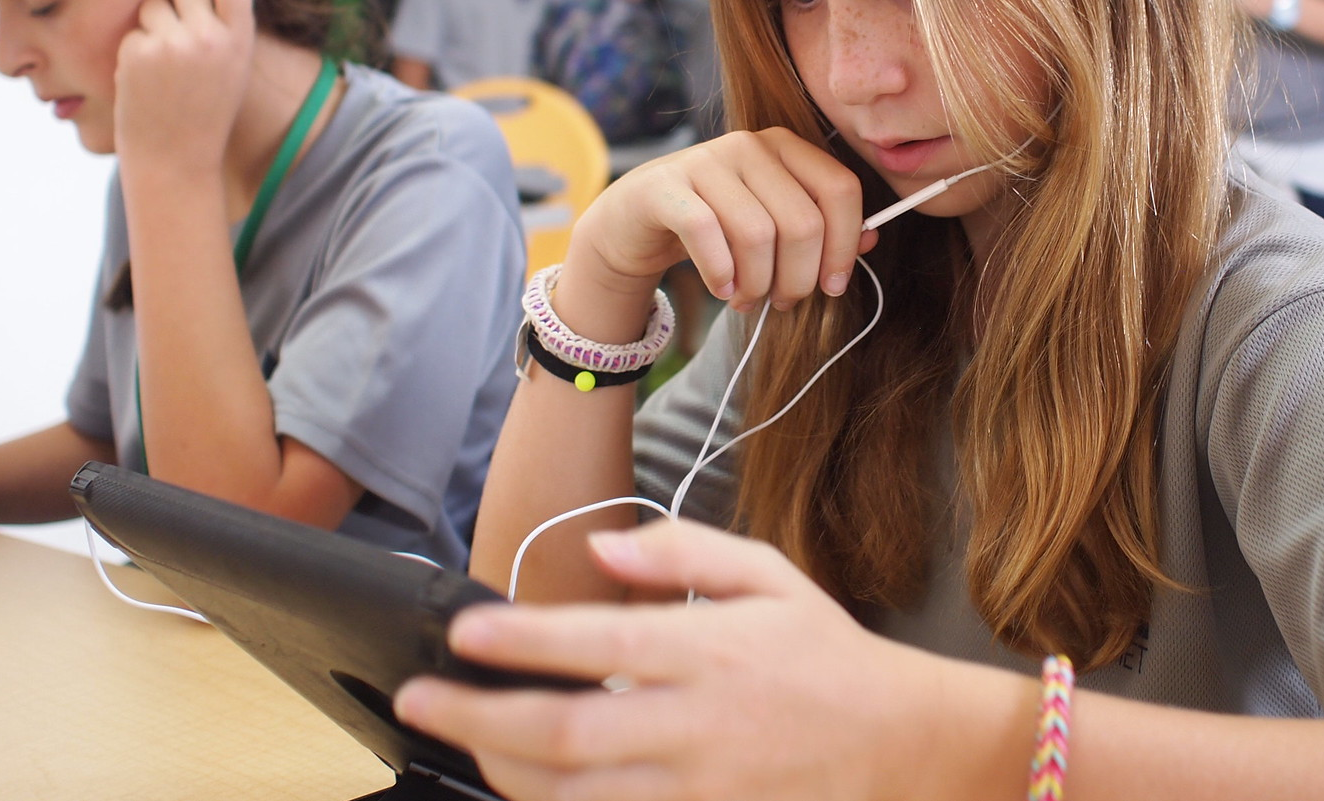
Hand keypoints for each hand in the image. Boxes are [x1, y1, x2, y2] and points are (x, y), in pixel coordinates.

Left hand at [112, 0, 257, 178]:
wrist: (175, 161)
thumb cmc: (204, 115)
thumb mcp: (232, 69)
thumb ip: (224, 26)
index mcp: (240, 40)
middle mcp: (209, 37)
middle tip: (177, 28)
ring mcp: (172, 43)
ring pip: (153, 4)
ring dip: (153, 26)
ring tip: (163, 64)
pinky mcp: (138, 52)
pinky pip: (133, 32)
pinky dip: (135, 52)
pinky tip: (147, 81)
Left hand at [396, 519, 953, 800]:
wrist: (905, 746)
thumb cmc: (828, 657)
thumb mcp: (771, 577)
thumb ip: (686, 551)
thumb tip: (605, 547)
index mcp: (709, 650)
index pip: (598, 642)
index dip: (522, 639)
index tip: (461, 631)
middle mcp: (696, 724)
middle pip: (565, 731)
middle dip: (479, 716)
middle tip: (418, 698)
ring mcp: (699, 790)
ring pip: (576, 795)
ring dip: (504, 772)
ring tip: (460, 742)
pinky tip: (524, 791)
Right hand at [564, 128, 872, 320]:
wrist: (637, 219)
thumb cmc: (718, 224)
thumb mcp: (773, 221)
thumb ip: (822, 227)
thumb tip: (872, 241)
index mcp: (786, 146)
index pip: (840, 189)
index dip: (844, 245)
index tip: (832, 286)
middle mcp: (749, 145)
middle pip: (803, 223)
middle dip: (798, 278)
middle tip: (782, 302)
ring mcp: (705, 161)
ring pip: (758, 235)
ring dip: (758, 284)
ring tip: (747, 299)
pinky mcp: (665, 186)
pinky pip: (707, 235)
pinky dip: (721, 274)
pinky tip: (722, 289)